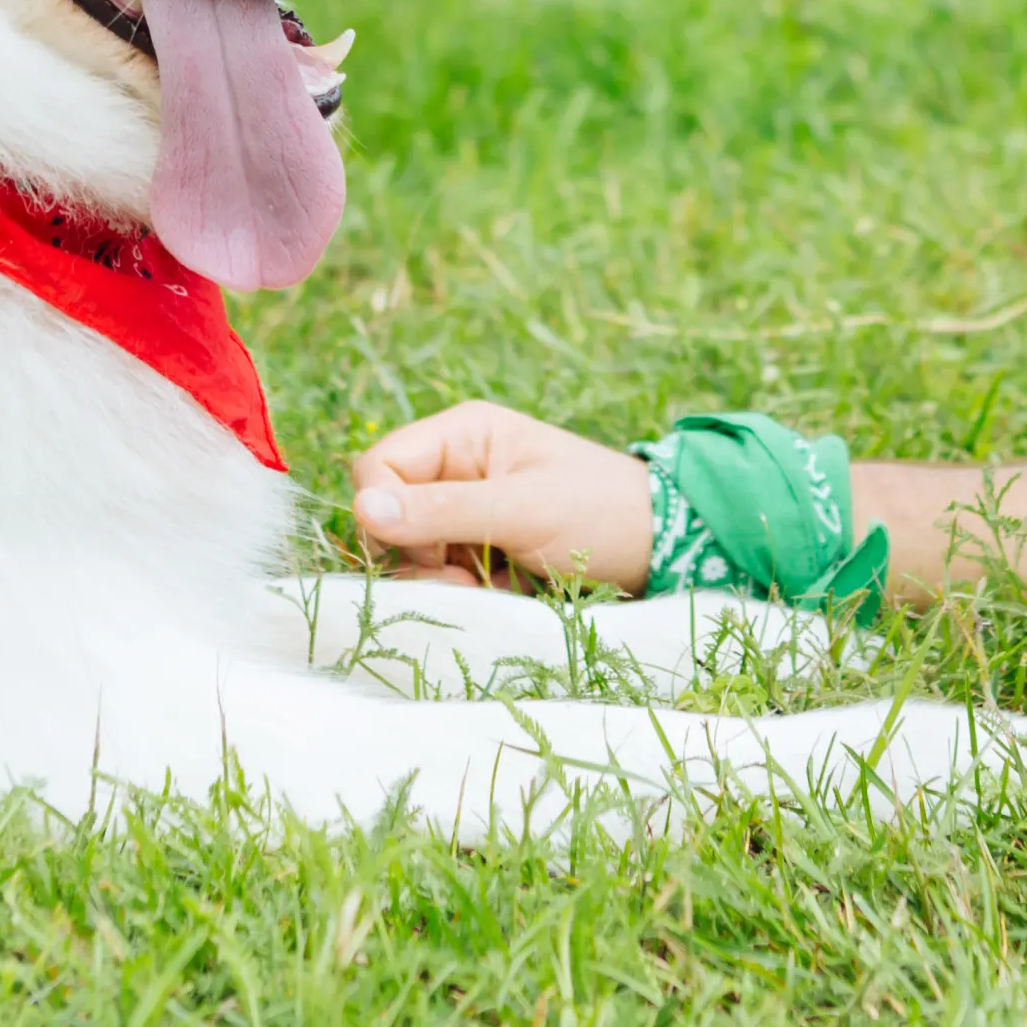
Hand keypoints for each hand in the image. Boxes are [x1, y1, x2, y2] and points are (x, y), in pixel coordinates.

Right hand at [348, 401, 654, 591]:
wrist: (664, 547)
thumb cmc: (601, 512)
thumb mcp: (522, 509)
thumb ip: (443, 510)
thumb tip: (363, 511)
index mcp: (463, 434)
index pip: (378, 466)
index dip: (383, 513)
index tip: (426, 554)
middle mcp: (457, 466)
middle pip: (387, 512)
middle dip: (415, 554)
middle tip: (463, 578)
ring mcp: (468, 508)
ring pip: (410, 549)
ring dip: (438, 578)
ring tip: (490, 586)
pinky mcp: (481, 545)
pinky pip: (441, 571)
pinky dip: (462, 589)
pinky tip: (501, 591)